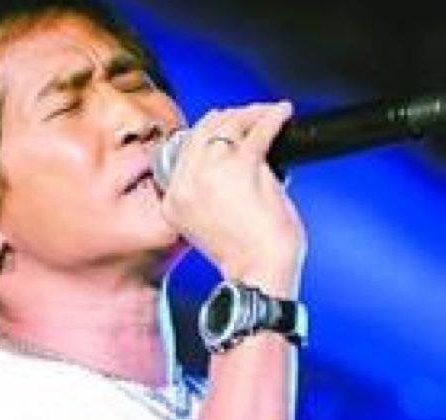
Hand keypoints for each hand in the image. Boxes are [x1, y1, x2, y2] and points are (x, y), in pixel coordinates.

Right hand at [159, 102, 305, 297]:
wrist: (259, 272)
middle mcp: (185, 184)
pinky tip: (281, 113)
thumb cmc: (242, 255)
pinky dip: (273, 116)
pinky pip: (258, 130)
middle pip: (202, 132)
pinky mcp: (242, 166)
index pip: (184, 151)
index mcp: (172, 201)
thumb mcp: (205, 224)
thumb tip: (226, 161)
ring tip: (267, 113)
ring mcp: (211, 172)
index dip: (206, 133)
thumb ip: (206, 192)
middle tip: (248, 116)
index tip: (223, 127)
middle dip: (227, 118)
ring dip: (250, 113)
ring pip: (227, 126)